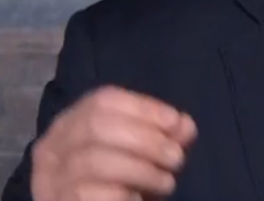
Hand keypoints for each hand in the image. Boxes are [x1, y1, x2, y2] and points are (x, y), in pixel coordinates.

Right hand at [29, 86, 197, 200]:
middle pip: (97, 126)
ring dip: (142, 170)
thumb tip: (184, 126)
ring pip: (95, 162)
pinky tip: (138, 198)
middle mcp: (52, 147)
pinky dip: (123, 194)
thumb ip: (163, 136)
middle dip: (147, 139)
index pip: (103, 100)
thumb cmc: (117, 181)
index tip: (176, 122)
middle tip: (176, 158)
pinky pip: (90, 194)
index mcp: (71, 123)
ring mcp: (50, 177)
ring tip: (166, 182)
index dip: (145, 108)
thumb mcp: (143, 154)